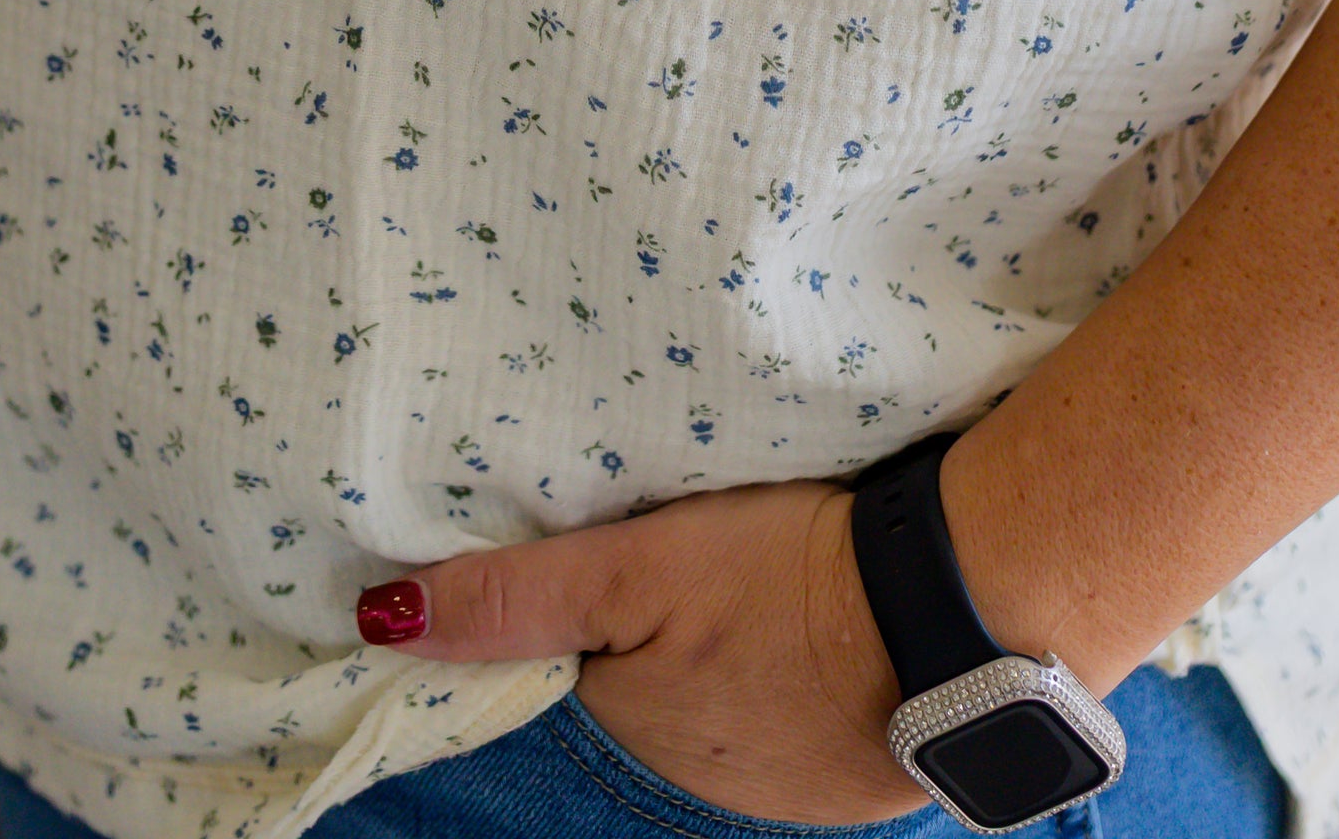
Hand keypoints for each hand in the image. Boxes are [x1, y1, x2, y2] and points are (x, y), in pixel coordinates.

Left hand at [357, 477, 927, 824]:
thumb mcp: (637, 567)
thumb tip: (381, 617)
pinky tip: (808, 624)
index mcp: (633, 727)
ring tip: (743, 583)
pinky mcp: (856, 766)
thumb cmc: (788, 578)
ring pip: (719, 707)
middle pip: (644, 692)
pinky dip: (789, 673)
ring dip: (720, 658)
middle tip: (673, 556)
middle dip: (644, 640)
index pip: (564, 673)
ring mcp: (782, 783)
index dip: (562, 618)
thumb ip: (518, 595)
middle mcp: (697, 778)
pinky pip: (792, 719)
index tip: (576, 567)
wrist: (958, 613)